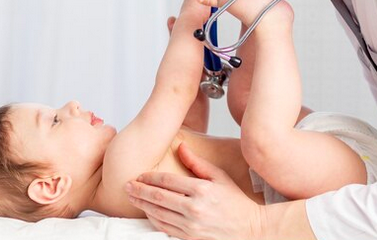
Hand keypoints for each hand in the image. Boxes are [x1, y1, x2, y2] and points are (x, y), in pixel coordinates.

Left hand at [126, 142, 263, 239]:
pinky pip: (165, 228)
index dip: (150, 177)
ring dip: (142, 205)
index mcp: (202, 190)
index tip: (140, 174)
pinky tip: (147, 212)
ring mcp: (191, 226)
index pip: (167, 181)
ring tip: (132, 197)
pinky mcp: (190, 238)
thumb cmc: (236, 202)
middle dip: (139, 190)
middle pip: (158, 198)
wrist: (250, 229)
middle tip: (126, 185)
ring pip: (158, 214)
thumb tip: (180, 147)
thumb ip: (197, 163)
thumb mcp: (220, 177)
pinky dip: (153, 219)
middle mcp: (194, 208)